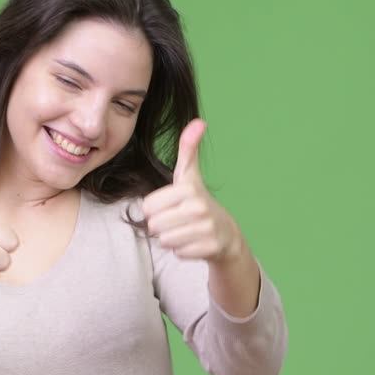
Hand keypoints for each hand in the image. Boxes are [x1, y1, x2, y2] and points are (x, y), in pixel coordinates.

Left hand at [141, 119, 244, 262]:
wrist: (226, 233)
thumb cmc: (198, 202)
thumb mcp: (190, 175)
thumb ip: (188, 149)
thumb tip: (198, 121)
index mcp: (188, 189)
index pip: (148, 207)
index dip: (156, 209)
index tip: (172, 206)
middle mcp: (198, 208)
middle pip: (154, 225)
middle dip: (162, 226)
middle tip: (178, 221)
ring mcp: (205, 229)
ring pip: (165, 241)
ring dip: (171, 239)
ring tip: (185, 231)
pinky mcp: (209, 248)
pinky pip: (178, 253)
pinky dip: (182, 251)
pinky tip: (194, 242)